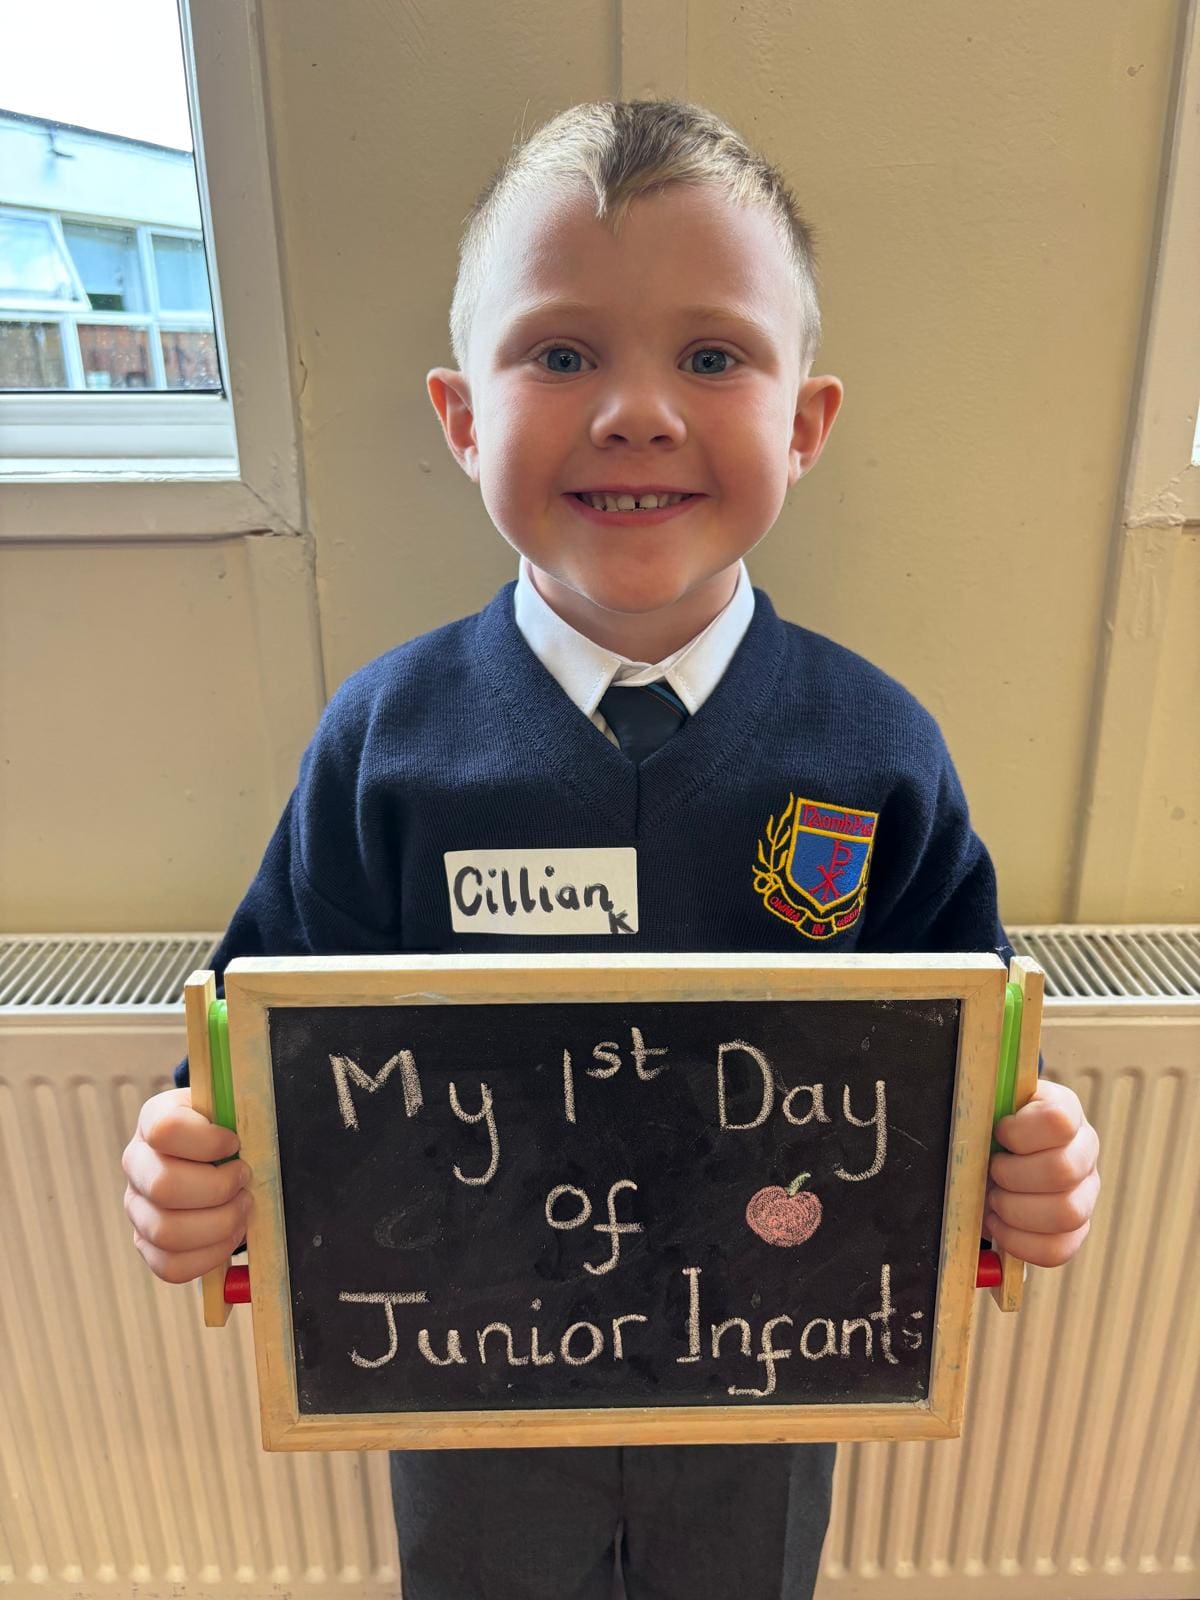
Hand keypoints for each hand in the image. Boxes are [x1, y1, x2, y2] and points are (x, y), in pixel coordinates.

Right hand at [122, 1087, 251, 1283]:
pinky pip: (170, 1265)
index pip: (165, 1130)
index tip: (235, 1143)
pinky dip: (209, 1255)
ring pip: (166, 1231)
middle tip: (245, 1181)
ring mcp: (137, 1206)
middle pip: (164, 1187)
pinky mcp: (146, 1241)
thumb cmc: (229, 1131)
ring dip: (218, 1224)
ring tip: (242, 1208)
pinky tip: (231, 1234)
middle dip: (218, 1189)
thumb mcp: (232, 1110)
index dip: (208, 1141)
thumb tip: (255, 1139)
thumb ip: (239, 1115)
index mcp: (155, 1119)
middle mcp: (137, 1163)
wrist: (216, 1155)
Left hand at [985, 1078, 1099, 1267]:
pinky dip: (1019, 1242)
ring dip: (1015, 1210)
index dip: (1018, 1133)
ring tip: (993, 1199)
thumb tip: (973, 1125)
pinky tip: (998, 1224)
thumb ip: (986, 1107)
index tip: (996, 1134)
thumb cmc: (990, 1127)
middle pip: (1063, 1171)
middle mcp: (1084, 1151)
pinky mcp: (1076, 1229)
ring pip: (1067, 1214)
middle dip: (1012, 1176)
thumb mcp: (990, 1107)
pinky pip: (1058, 1249)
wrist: (997, 1152)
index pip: (1058, 1121)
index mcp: (1065, 1112)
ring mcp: (1086, 1192)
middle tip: (990, 1172)